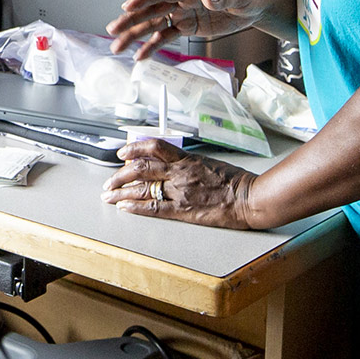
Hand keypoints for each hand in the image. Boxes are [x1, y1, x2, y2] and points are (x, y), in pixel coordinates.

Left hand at [102, 138, 265, 227]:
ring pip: (143, 189)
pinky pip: (154, 208)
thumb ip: (186, 163)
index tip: (123, 153)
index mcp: (187, 159)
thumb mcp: (208, 162)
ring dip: (122, 193)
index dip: (134, 149)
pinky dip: (136, 207)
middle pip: (141, 169)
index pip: (154, 147)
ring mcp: (180, 192)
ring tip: (109, 196)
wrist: (249, 199)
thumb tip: (168, 164)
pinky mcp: (184, 210)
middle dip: (120, 175)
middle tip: (110, 181)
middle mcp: (180, 173)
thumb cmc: (234, 181)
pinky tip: (125, 207)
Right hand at [106, 0, 293, 59]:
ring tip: (118, 46)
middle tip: (113, 29)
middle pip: (151, 10)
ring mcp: (184, 14)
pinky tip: (140, 55)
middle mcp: (184, 1)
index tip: (127, 6)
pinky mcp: (189, 27)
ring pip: (154, 25)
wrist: (258, 3)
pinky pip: (166, 37)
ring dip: (135, 35)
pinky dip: (152, 46)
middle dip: (131, 20)